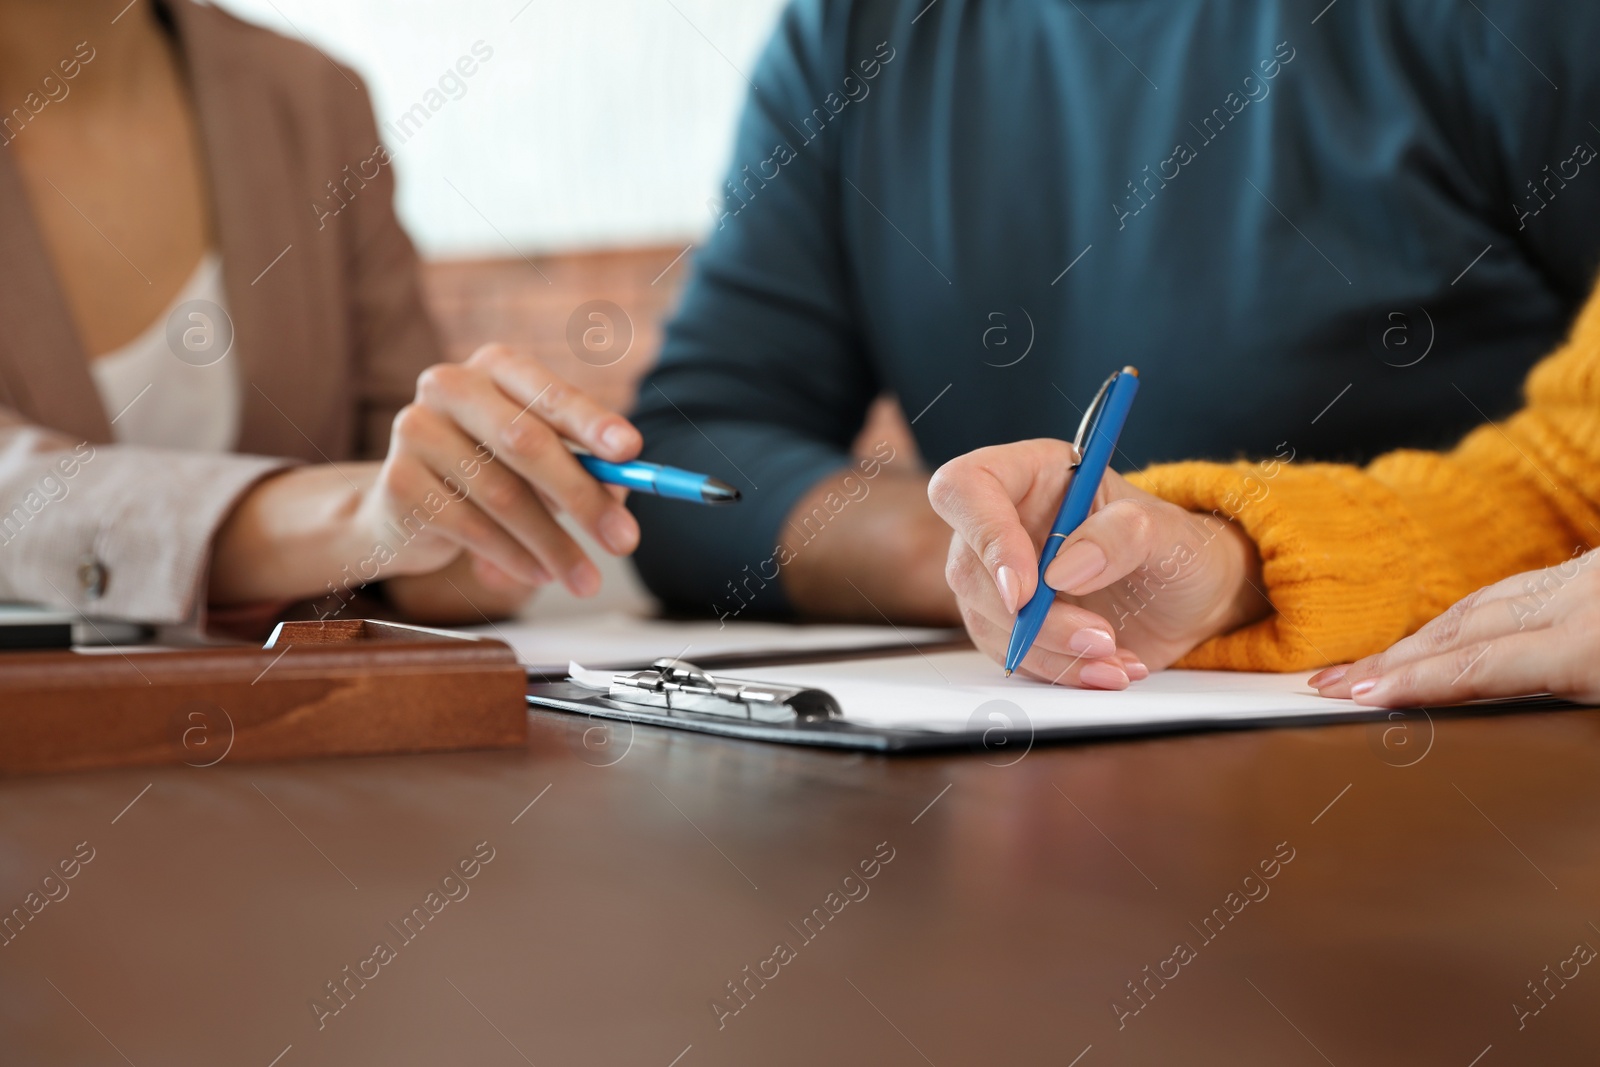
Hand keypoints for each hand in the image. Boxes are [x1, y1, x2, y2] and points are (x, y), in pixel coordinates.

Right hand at [357, 343, 639, 595]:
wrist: (403, 505)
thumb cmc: (488, 474)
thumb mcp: (539, 464)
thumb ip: (583, 468)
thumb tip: (623, 490)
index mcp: (495, 367)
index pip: (551, 392)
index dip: (592, 422)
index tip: (630, 452)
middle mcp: (449, 386)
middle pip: (526, 441)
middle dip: (582, 497)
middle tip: (625, 541)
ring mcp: (416, 430)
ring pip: (502, 494)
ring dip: (554, 544)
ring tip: (585, 579)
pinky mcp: (397, 482)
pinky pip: (470, 526)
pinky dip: (514, 556)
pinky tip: (539, 574)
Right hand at [928, 439, 1269, 686]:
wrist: (1191, 599)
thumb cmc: (1179, 548)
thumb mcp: (1169, 532)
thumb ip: (1121, 536)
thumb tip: (1061, 571)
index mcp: (1033, 473)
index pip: (966, 487)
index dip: (984, 536)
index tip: (1026, 589)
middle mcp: (1006, 519)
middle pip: (969, 567)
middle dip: (1032, 617)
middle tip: (1098, 637)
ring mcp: (1001, 573)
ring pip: (986, 619)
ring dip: (1049, 651)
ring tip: (1115, 658)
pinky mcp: (1011, 621)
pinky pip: (1010, 653)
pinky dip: (1058, 670)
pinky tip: (1106, 670)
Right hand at [1309, 551, 1599, 705]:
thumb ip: (1566, 708)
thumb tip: (1496, 717)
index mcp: (1591, 646)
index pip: (1476, 667)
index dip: (1412, 684)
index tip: (1358, 697)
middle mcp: (1581, 599)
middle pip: (1462, 629)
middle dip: (1392, 658)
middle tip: (1336, 680)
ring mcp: (1589, 576)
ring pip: (1481, 602)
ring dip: (1421, 635)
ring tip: (1376, 661)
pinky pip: (1518, 586)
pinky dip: (1470, 610)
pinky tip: (1450, 626)